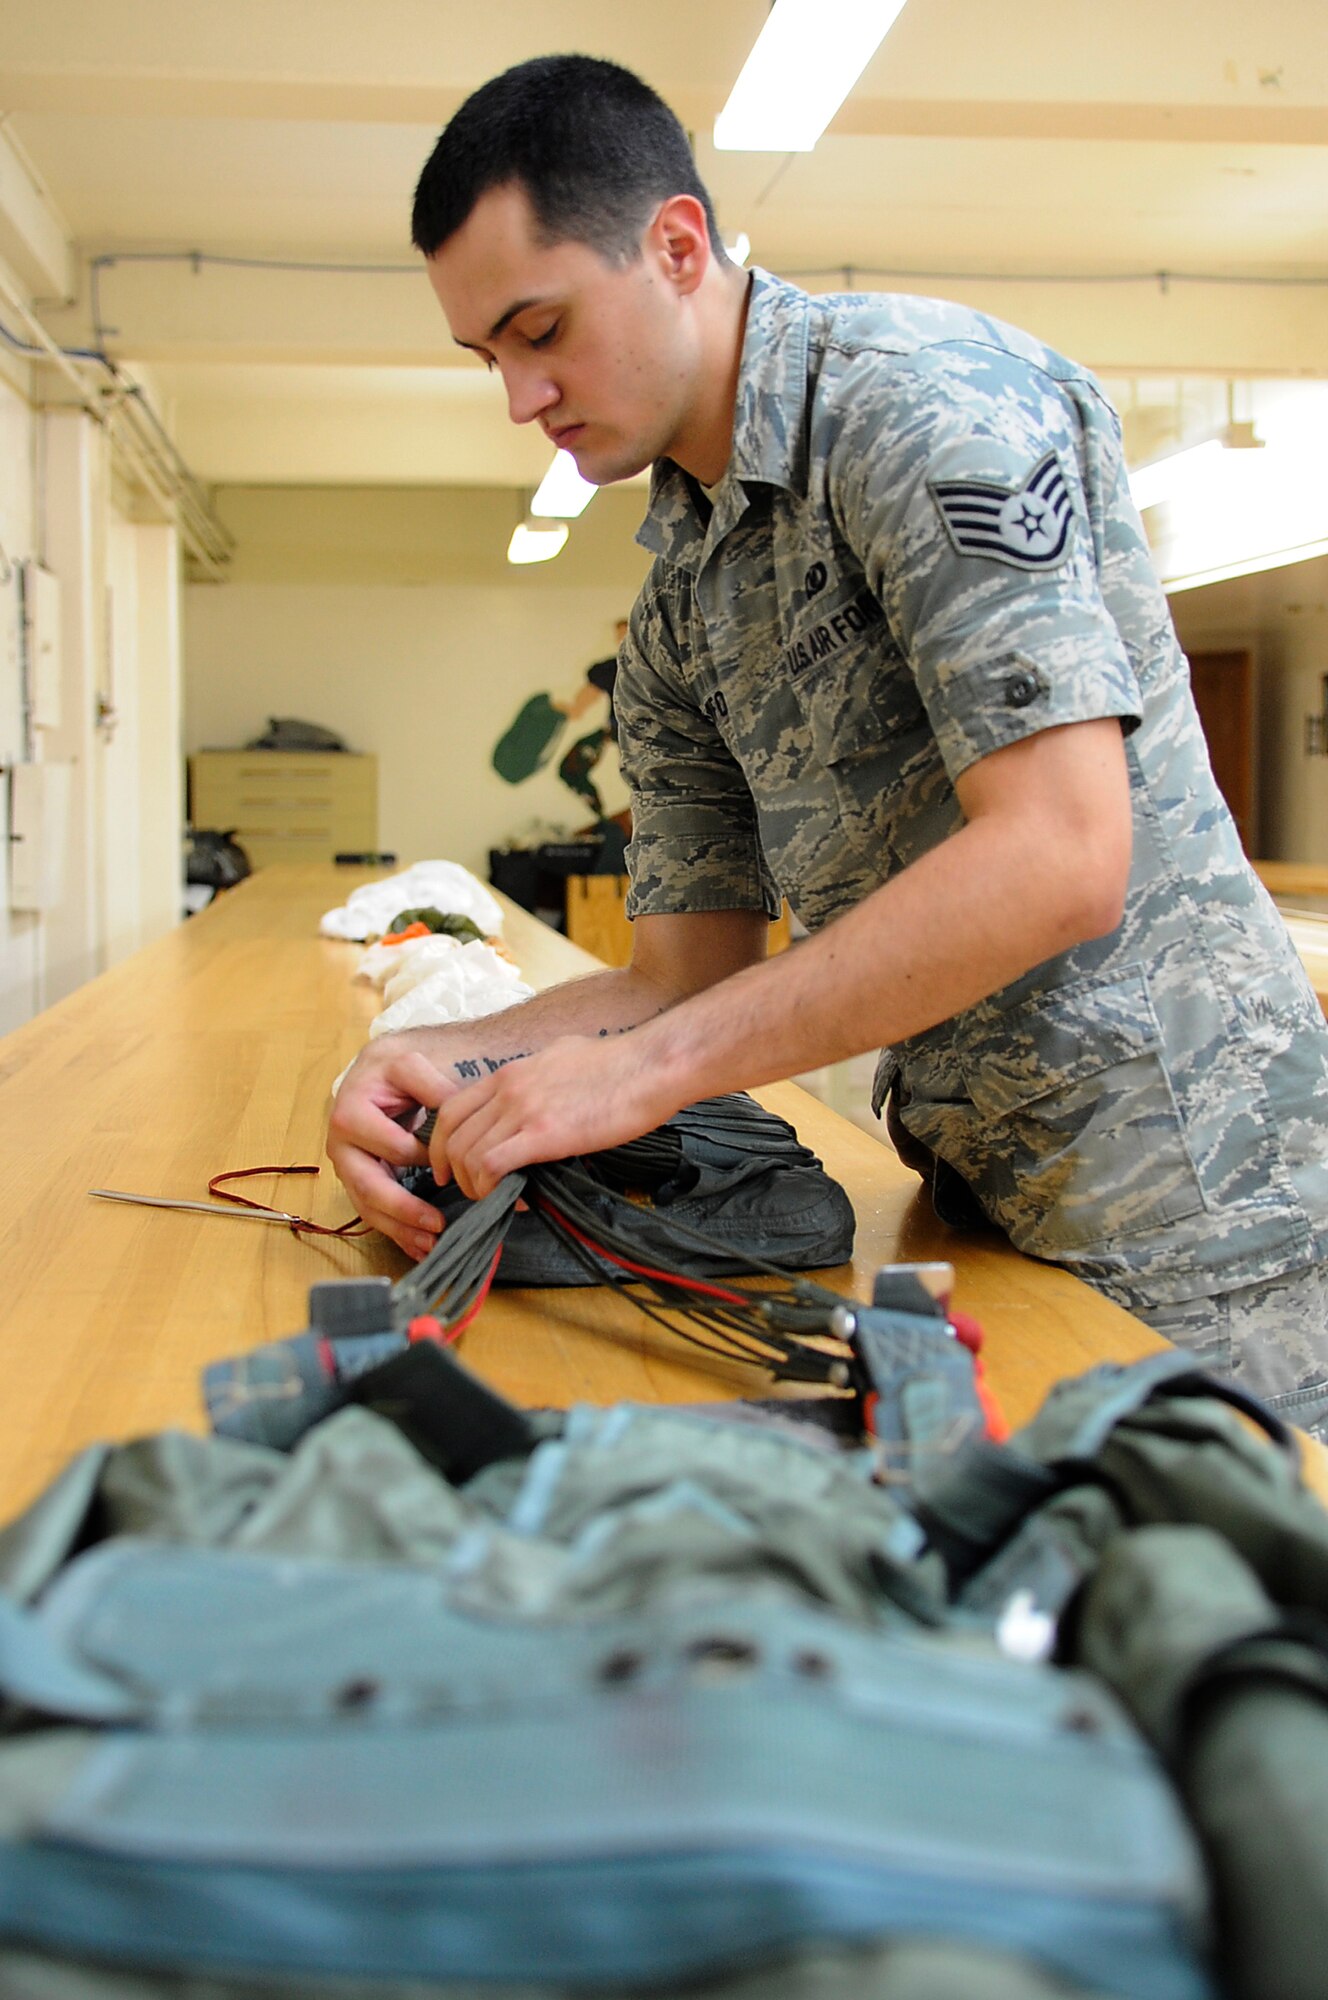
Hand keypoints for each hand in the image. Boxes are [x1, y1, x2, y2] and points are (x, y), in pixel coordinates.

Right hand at [326, 1037, 456, 1258]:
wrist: (374, 1075)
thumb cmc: (392, 1072)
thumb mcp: (410, 1067)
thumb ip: (433, 1086)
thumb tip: (455, 1114)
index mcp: (351, 1114)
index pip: (394, 1147)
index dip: (426, 1158)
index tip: (455, 1168)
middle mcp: (341, 1146)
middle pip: (369, 1186)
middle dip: (404, 1210)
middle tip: (438, 1225)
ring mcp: (348, 1167)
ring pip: (368, 1207)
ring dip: (400, 1230)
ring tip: (431, 1246)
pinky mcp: (358, 1183)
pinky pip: (373, 1214)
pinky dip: (397, 1233)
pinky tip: (419, 1248)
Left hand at [431, 1032, 675, 1199]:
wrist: (649, 1065)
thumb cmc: (619, 1063)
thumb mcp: (562, 1058)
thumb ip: (539, 1078)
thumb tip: (540, 1094)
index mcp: (510, 1073)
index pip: (452, 1108)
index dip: (444, 1144)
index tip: (451, 1167)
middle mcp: (507, 1088)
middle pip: (452, 1136)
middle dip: (453, 1172)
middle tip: (472, 1192)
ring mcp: (522, 1109)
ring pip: (467, 1154)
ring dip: (475, 1186)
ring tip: (496, 1200)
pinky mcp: (543, 1133)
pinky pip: (492, 1166)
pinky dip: (494, 1190)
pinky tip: (515, 1200)